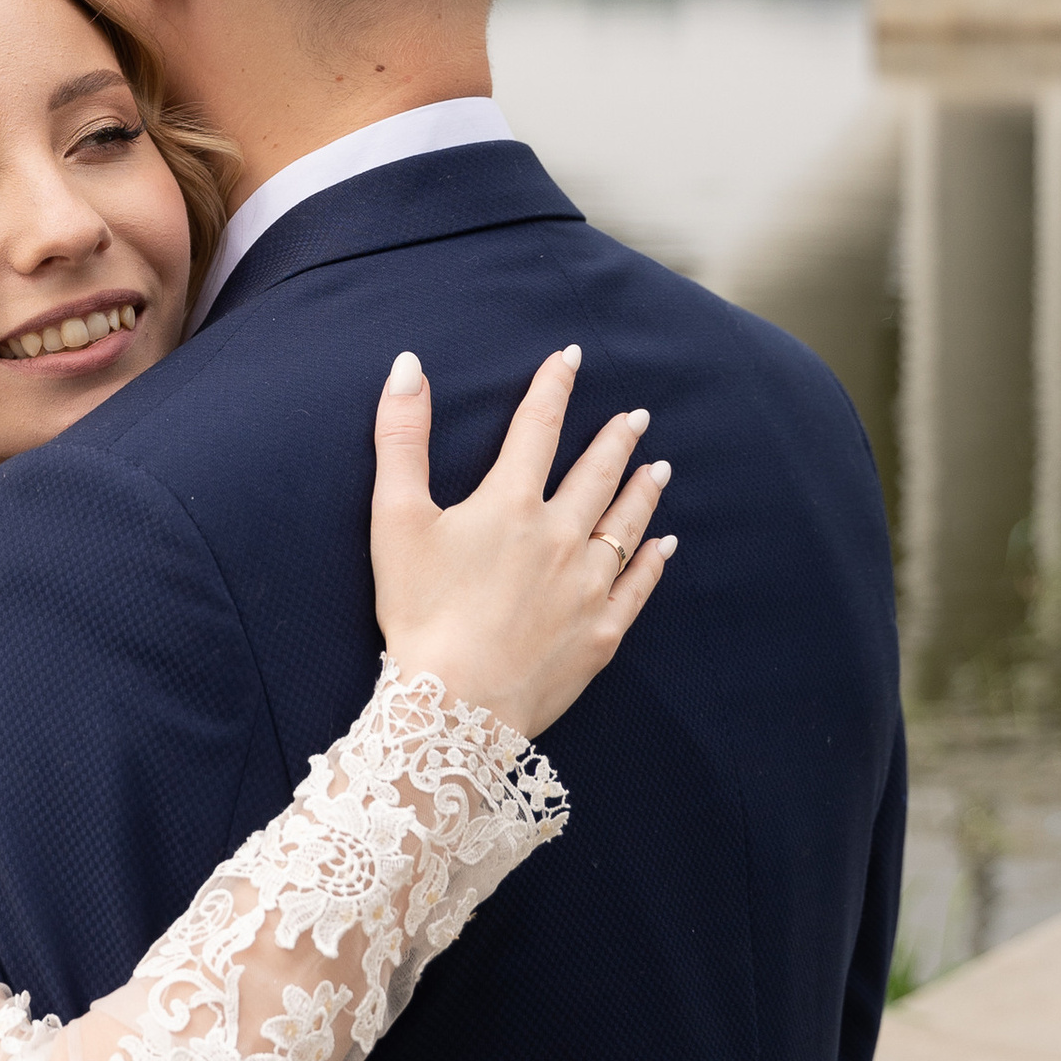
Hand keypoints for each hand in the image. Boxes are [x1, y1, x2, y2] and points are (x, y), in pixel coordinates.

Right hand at [370, 346, 674, 740]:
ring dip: (642, 491)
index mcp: (510, 504)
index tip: (571, 358)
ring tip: (659, 467)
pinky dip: (654, 561)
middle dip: (616, 440)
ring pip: (625, 525)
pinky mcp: (600, 632)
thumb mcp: (395, 518)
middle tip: (636, 417)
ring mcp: (587, 586)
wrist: (456, 702)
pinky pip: (638, 586)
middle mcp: (561, 536)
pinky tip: (665, 545)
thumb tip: (409, 366)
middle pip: (595, 474)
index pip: (537, 428)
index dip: (554, 388)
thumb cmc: (419, 611)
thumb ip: (401, 439)